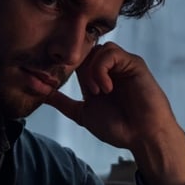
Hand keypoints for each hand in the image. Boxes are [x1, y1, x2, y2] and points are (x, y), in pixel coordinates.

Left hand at [46, 42, 184, 184]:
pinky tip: (107, 88)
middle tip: (84, 90)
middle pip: (85, 50)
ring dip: (91, 70)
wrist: (143, 136)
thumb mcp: (83, 114)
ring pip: (97, 49)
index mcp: (95, 77)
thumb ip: (63, 103)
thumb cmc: (119, 127)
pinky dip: (102, 69)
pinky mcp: (133, 63)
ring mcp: (121, 64)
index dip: (66, 67)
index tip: (62, 82)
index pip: (76, 60)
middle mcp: (108, 67)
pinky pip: (111, 52)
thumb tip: (42, 95)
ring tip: (97, 92)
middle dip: (78, 67)